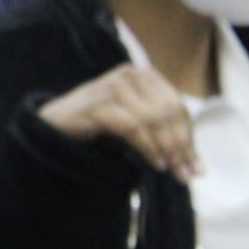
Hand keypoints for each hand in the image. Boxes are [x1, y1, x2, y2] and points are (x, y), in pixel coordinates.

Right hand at [39, 63, 199, 180]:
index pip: (176, 106)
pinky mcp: (99, 103)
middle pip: (169, 112)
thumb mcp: (132, 121)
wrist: (51, 122)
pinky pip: (133, 128)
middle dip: (182, 146)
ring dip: (167, 149)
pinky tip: (154, 162)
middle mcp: (130, 75)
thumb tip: (194, 162)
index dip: (190, 137)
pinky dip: (147, 147)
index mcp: (142, 75)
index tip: (197, 167)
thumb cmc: (95, 123)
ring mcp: (113, 86)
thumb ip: (159, 131)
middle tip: (187, 174)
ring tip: (172, 171)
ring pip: (153, 120)